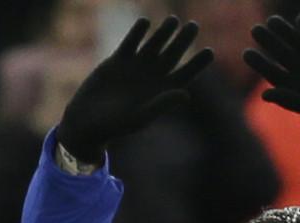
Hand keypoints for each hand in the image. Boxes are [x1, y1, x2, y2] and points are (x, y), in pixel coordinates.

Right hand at [55, 16, 212, 161]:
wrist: (88, 121)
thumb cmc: (116, 126)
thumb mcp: (141, 117)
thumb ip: (162, 104)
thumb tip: (185, 95)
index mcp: (162, 92)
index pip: (185, 74)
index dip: (198, 63)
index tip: (210, 52)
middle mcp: (152, 77)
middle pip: (172, 54)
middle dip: (183, 41)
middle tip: (194, 26)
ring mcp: (136, 67)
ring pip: (154, 45)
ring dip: (164, 32)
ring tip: (174, 20)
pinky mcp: (118, 60)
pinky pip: (131, 42)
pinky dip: (137, 32)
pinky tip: (145, 22)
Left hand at [247, 14, 299, 133]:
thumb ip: (289, 100)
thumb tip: (264, 95)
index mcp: (298, 86)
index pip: (273, 72)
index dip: (259, 63)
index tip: (247, 52)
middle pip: (282, 53)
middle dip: (269, 41)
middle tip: (255, 30)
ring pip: (298, 40)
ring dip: (285, 31)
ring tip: (273, 21)